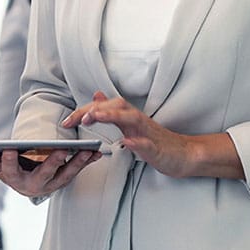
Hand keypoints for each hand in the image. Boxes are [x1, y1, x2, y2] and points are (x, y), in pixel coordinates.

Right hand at [0, 148, 100, 198]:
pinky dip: (86, 161)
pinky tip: (95, 151)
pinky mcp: (64, 180)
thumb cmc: (11, 169)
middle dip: (51, 163)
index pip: (8, 172)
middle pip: (42, 174)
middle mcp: (32, 185)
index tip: (8, 149)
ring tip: (84, 149)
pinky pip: (76, 170)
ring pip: (64, 174)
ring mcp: (50, 184)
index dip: (7, 162)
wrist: (28, 182)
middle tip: (59, 150)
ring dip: (76, 162)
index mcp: (13, 179)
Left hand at [64, 91, 199, 177]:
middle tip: (76, 118)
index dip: (83, 111)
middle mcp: (136, 120)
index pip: (103, 107)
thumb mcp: (129, 124)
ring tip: (95, 117)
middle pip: (114, 106)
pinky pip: (146, 143)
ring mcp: (147, 132)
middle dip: (94, 110)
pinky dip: (136, 142)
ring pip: (130, 118)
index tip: (66, 122)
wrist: (182, 154)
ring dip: (111, 116)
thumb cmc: (155, 141)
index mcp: (127, 116)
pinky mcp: (157, 147)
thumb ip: (112, 110)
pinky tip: (125, 143)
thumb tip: (96, 95)